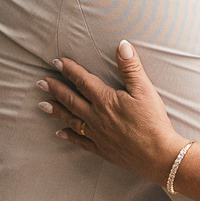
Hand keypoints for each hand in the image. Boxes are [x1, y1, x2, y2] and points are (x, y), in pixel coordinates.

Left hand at [41, 40, 185, 185]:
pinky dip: (69, 136)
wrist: (158, 155)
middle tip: (41, 82)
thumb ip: (131, 67)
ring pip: (71, 120)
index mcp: (105, 100)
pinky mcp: (102, 149)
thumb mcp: (145, 90)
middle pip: (71, 100)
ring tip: (42, 104)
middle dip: (55, 89)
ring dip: (56, 111)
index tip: (57, 62)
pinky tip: (60, 133)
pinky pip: (80, 141)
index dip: (69, 70)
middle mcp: (96, 117)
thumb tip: (122, 45)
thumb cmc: (153, 122)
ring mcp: (97, 134)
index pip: (82, 81)